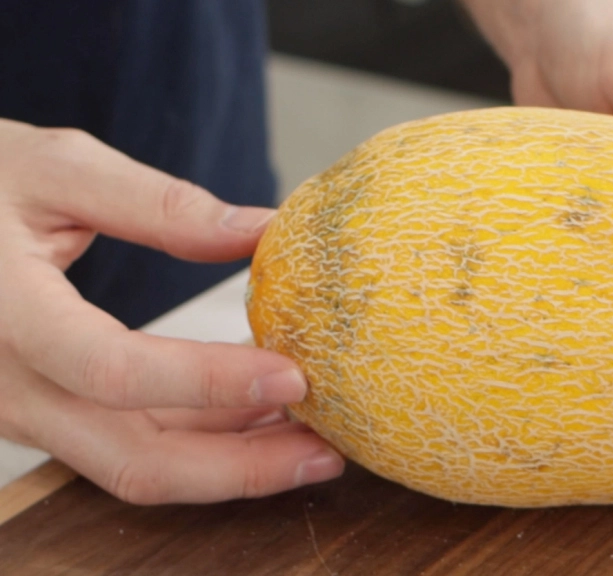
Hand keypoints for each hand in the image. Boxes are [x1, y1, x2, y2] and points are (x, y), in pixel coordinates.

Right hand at [0, 119, 343, 503]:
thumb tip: (262, 230)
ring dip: (230, 463)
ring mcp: (25, 409)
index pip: (113, 371)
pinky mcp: (46, 411)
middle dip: (240, 467)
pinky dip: (200, 438)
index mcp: (6, 315)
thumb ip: (157, 205)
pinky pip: (128, 443)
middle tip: (328, 453)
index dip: (209, 382)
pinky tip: (261, 420)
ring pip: (135, 464)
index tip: (293, 376)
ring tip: (313, 444)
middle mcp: (9, 385)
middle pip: (133, 459)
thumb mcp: (54, 169)